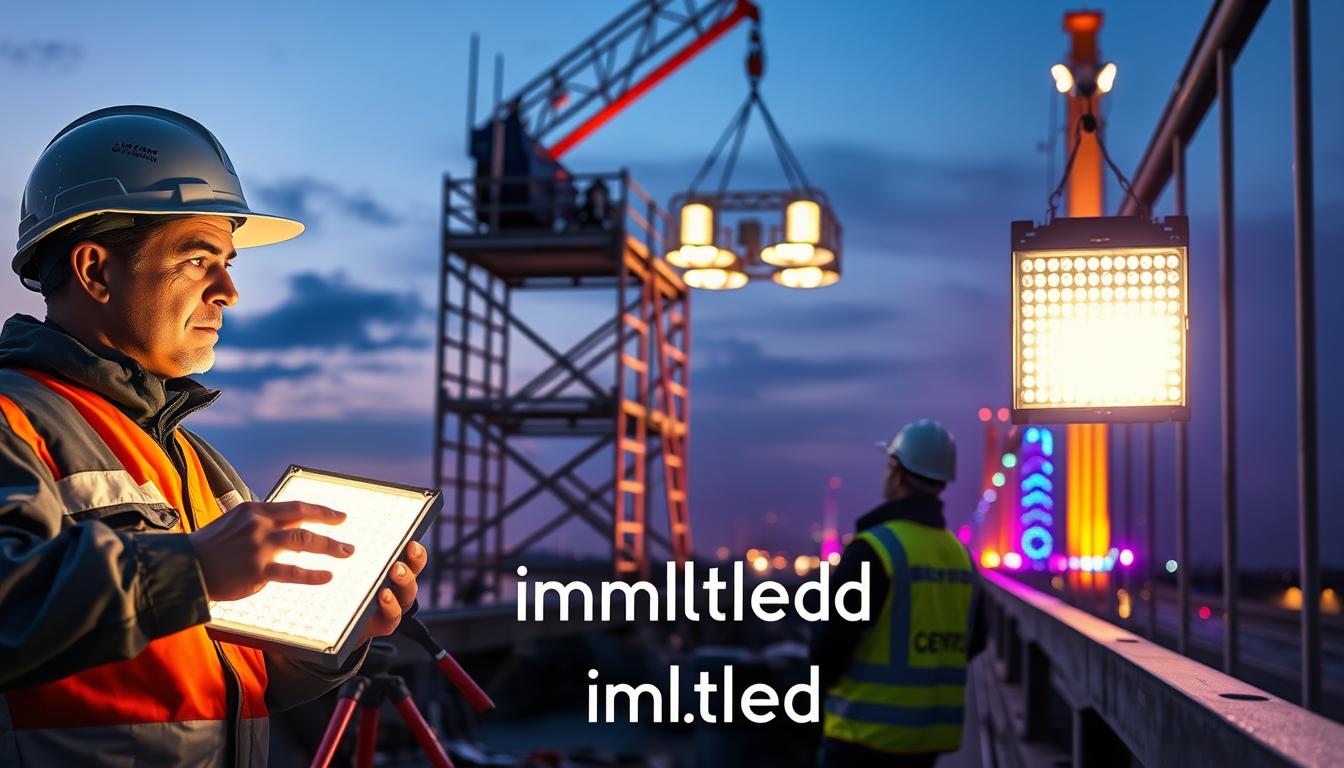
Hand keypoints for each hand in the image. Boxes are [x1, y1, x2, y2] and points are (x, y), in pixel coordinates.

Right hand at [188, 501, 352, 601]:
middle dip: (331, 524)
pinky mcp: (257, 570)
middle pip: (304, 519)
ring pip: (304, 541)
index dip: (320, 510)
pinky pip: (293, 571)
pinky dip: (313, 574)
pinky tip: (326, 576)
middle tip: (348, 533)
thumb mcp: (233, 523)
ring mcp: (259, 547)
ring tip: (345, 552)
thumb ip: (257, 523)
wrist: (183, 567)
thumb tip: (283, 524)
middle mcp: (259, 524)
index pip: (295, 506)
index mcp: (254, 510)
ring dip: (329, 546)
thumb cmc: (207, 548)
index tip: (338, 515)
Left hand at [360, 541, 426, 641]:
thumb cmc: (352, 587)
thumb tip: (353, 538)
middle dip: (410, 567)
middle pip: (413, 575)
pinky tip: (384, 595)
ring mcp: (396, 605)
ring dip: (404, 582)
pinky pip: (394, 615)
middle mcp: (401, 588)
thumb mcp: (358, 568)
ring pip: (408, 594)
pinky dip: (391, 605)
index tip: (411, 543)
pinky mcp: (387, 622)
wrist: (341, 621)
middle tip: (399, 562)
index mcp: (397, 572)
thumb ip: (360, 553)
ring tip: (395, 574)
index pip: (413, 560)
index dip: (416, 553)